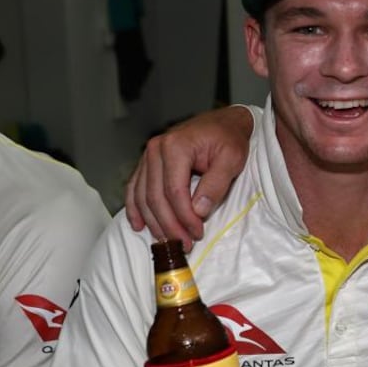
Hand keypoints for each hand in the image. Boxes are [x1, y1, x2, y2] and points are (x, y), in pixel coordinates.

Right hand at [125, 106, 252, 249]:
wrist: (224, 122)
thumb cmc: (229, 139)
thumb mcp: (232, 159)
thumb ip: (216, 185)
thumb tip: (198, 211)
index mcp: (176, 146)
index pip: (174, 191)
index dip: (184, 216)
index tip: (196, 233)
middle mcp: (156, 149)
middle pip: (155, 197)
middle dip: (169, 225)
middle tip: (184, 244)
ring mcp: (148, 155)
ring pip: (143, 196)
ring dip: (154, 222)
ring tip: (168, 241)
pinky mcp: (147, 162)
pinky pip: (135, 188)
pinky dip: (135, 208)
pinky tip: (139, 225)